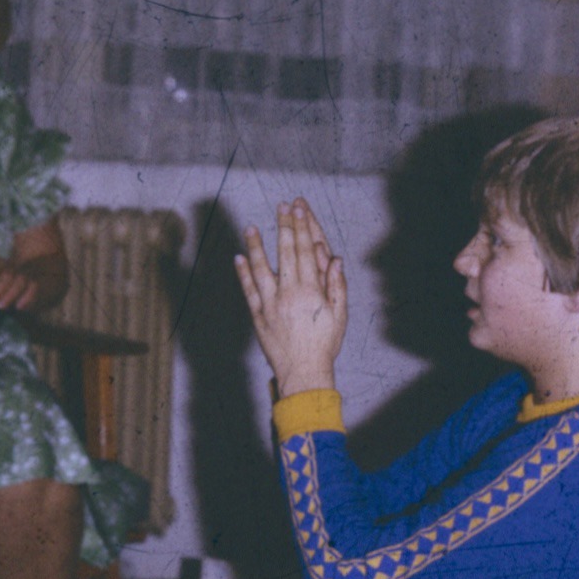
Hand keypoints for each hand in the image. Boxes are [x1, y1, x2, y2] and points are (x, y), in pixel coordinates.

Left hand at [0, 255, 39, 311]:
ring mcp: (25, 272)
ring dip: (9, 294)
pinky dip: (26, 297)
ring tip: (0, 307)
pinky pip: (33, 287)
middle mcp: (11, 264)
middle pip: (6, 274)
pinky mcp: (35, 281)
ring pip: (20, 279)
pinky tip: (18, 307)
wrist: (23, 289)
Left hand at [234, 198, 346, 395]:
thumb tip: (335, 260)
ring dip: (256, 246)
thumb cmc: (324, 344)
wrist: (303, 371)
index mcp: (311, 290)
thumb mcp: (339, 315)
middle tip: (281, 206)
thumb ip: (336, 286)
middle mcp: (289, 292)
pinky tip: (238, 258)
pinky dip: (242, 273)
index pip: (306, 251)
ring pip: (261, 268)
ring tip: (251, 228)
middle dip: (283, 226)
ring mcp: (270, 303)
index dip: (302, 227)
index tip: (299, 210)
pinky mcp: (258, 315)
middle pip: (285, 252)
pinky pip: (248, 290)